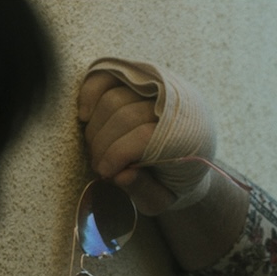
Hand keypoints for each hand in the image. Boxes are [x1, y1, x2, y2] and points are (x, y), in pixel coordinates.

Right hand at [77, 60, 247, 270]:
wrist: (186, 160)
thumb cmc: (172, 185)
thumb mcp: (162, 199)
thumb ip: (144, 190)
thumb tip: (122, 174)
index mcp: (191, 137)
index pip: (145, 135)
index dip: (117, 154)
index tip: (105, 173)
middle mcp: (180, 105)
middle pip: (125, 114)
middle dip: (103, 143)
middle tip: (98, 166)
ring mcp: (162, 85)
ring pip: (114, 96)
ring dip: (96, 126)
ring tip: (96, 149)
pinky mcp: (145, 76)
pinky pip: (111, 76)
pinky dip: (91, 91)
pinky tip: (85, 115)